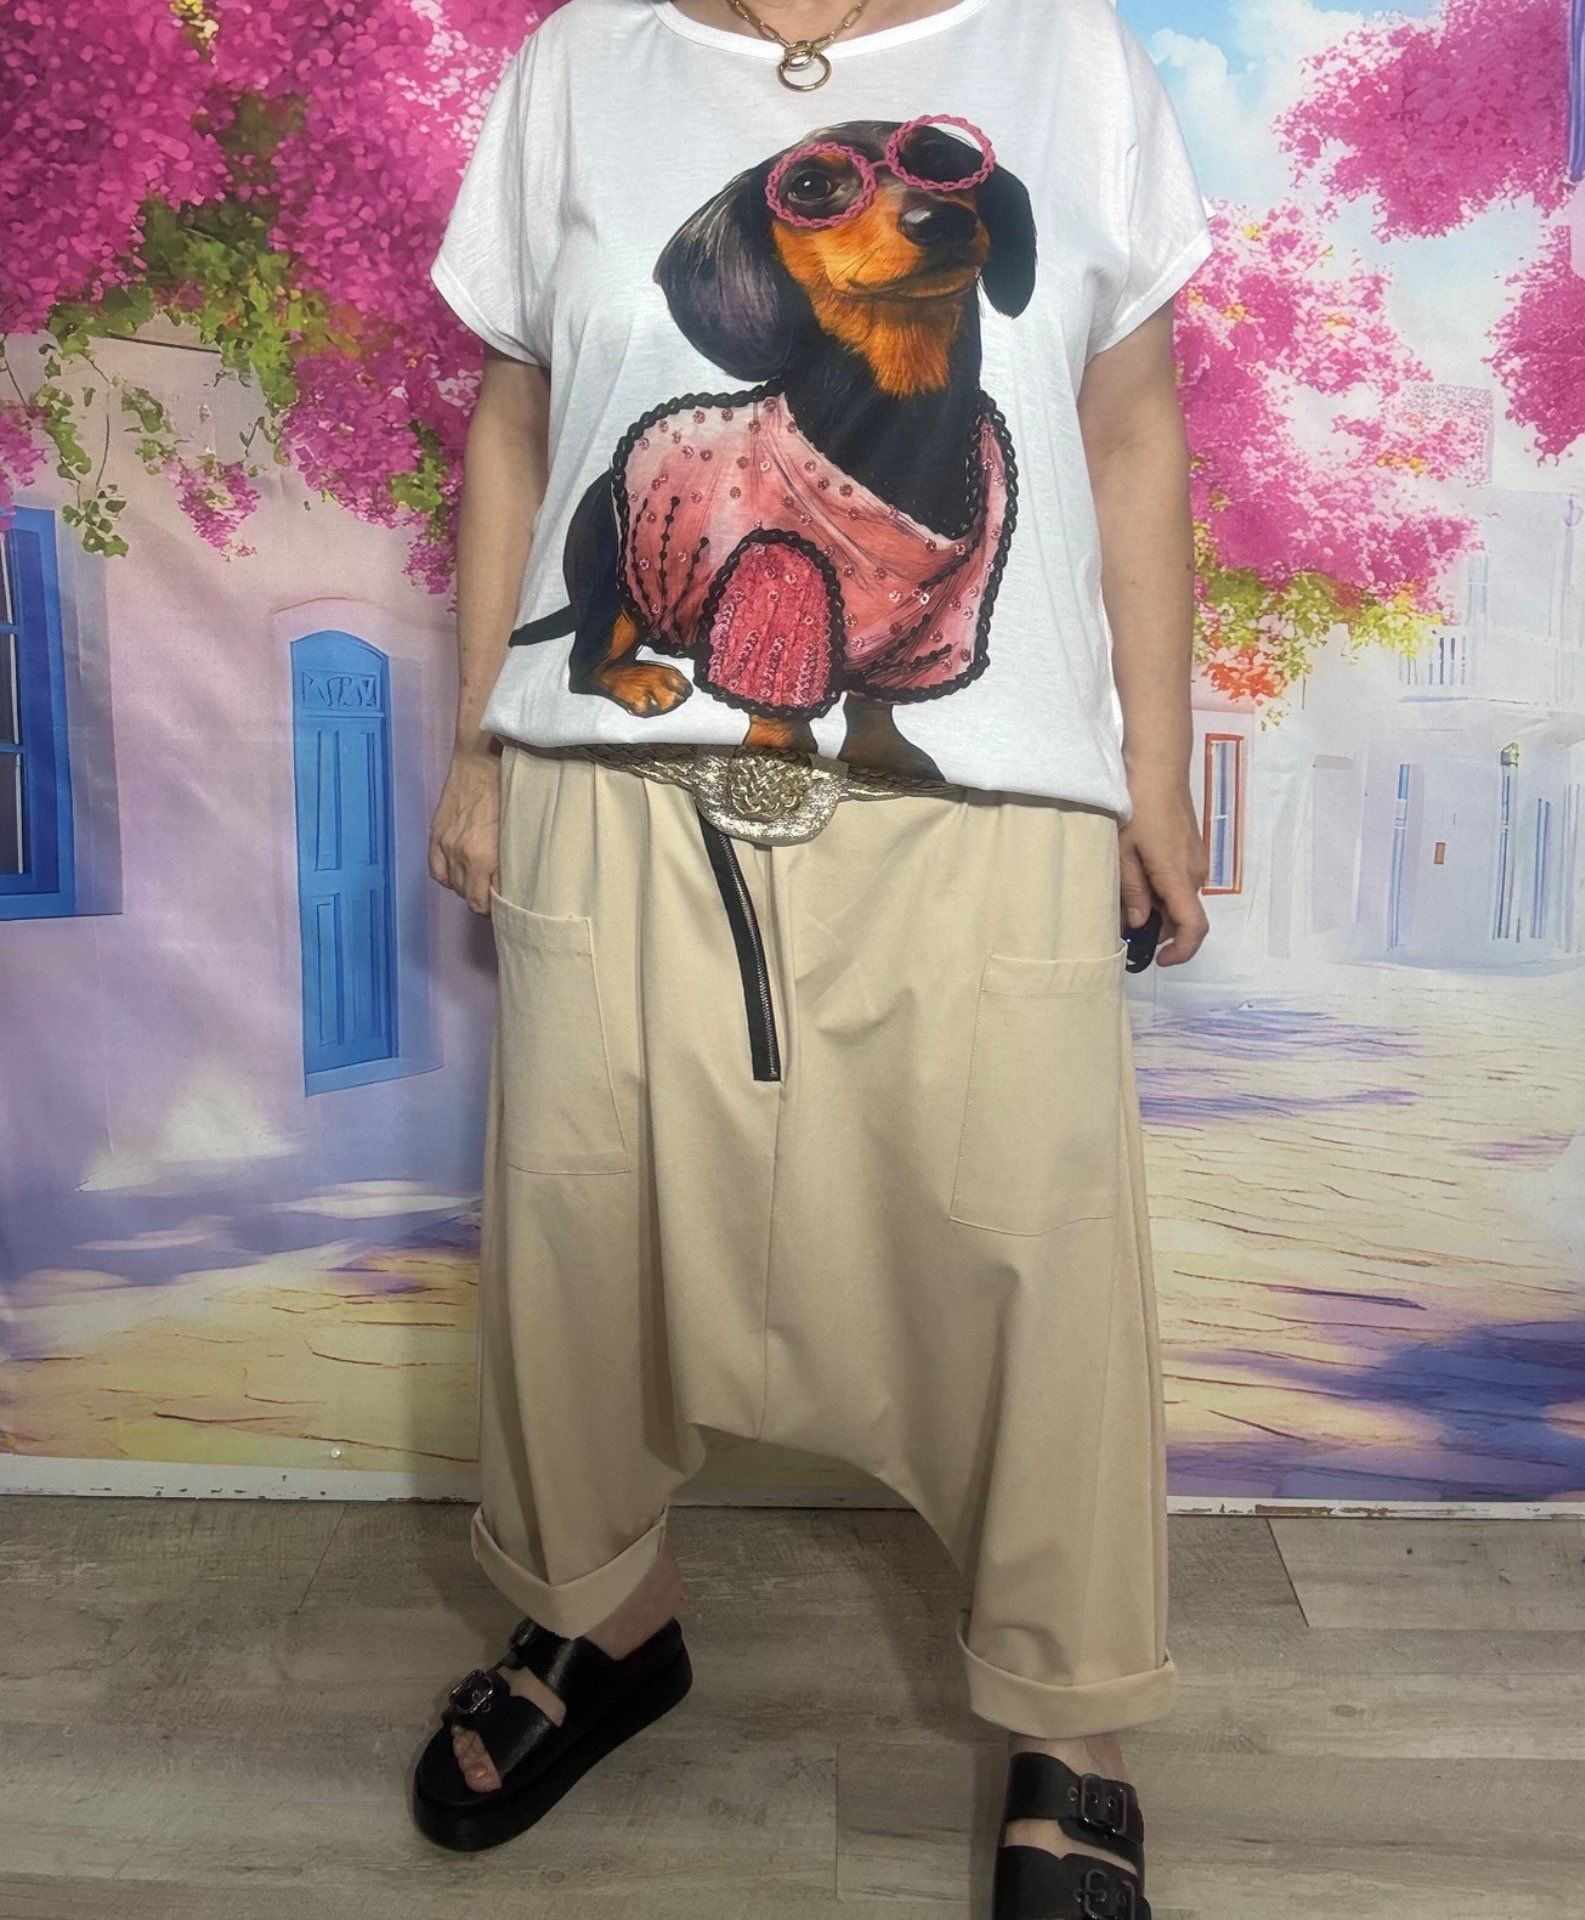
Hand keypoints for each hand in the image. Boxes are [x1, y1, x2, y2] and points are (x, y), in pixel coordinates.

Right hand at [428, 746, 500, 914]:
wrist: (483, 759)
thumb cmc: (510, 789)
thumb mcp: (518, 830)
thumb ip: (511, 861)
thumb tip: (512, 886)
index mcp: (484, 856)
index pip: (482, 902)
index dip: (493, 909)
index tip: (504, 907)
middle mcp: (461, 854)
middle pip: (467, 896)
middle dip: (481, 900)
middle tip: (495, 896)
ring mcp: (446, 844)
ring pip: (452, 885)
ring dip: (466, 888)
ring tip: (480, 883)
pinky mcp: (436, 833)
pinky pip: (436, 870)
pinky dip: (446, 877)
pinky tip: (458, 875)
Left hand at [1118, 769, 1208, 968]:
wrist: (1159, 765)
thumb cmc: (1136, 805)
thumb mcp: (1122, 850)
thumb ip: (1131, 890)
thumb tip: (1138, 922)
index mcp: (1178, 876)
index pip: (1194, 928)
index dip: (1181, 952)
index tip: (1158, 959)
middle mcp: (1195, 872)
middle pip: (1182, 916)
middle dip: (1156, 928)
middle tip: (1122, 922)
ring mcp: (1196, 859)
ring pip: (1179, 898)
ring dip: (1156, 906)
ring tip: (1124, 891)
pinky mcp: (1192, 849)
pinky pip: (1179, 880)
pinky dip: (1161, 888)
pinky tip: (1136, 873)